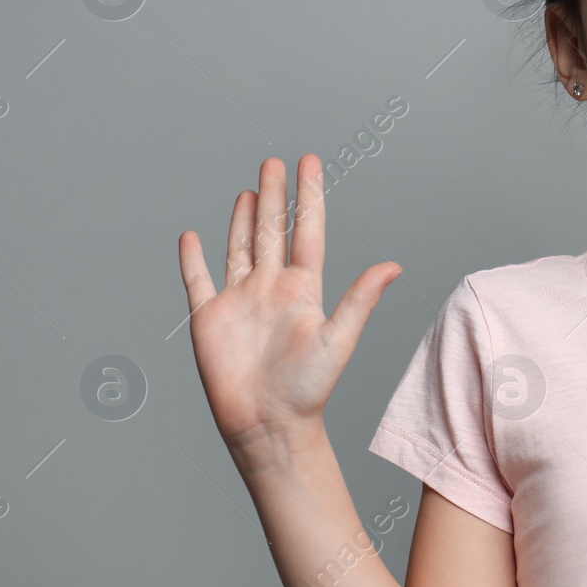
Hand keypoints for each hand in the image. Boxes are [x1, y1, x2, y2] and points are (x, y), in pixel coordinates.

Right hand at [177, 155, 401, 454]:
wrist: (268, 425)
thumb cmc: (308, 390)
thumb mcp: (339, 338)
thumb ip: (360, 298)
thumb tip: (394, 265)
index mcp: (304, 289)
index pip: (306, 230)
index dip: (308, 196)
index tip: (309, 162)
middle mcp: (272, 288)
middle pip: (272, 231)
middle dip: (275, 195)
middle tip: (275, 161)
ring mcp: (240, 301)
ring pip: (240, 248)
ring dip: (242, 219)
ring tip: (250, 189)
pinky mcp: (210, 318)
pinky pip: (198, 280)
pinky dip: (193, 258)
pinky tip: (192, 236)